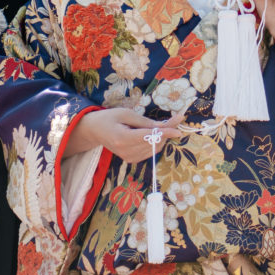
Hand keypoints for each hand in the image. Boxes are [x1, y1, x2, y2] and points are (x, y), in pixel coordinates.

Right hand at [69, 107, 184, 162]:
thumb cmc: (109, 118)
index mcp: (123, 138)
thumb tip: (165, 126)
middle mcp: (126, 152)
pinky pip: (150, 152)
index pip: (150, 137)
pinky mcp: (131, 160)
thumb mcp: (126, 113)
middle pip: (154, 143)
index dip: (166, 132)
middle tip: (175, 119)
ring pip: (155, 149)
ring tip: (161, 125)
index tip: (179, 129)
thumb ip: (145, 121)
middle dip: (167, 132)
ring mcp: (129, 158)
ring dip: (162, 137)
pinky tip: (153, 134)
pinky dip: (156, 143)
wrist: (95, 131)